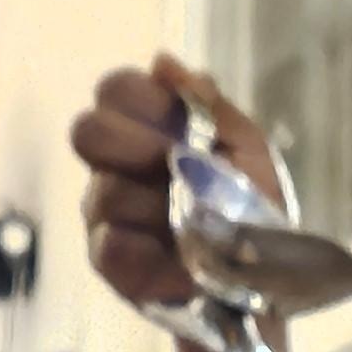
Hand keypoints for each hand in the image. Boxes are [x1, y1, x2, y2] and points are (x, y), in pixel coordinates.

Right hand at [69, 54, 282, 318]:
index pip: (114, 90)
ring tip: (195, 232)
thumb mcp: (249, 152)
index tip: (179, 129)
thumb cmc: (255, 213)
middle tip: (174, 172)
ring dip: (157, 211)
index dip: (139, 101)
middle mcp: (116, 166)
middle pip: (86, 132)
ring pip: (105, 193)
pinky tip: (185, 266)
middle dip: (133, 148)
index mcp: (146, 129)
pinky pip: (110, 246)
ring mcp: (106, 215)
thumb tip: (163, 62)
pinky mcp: (110, 265)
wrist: (265, 289)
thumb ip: (209, 106)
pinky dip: (152, 256)